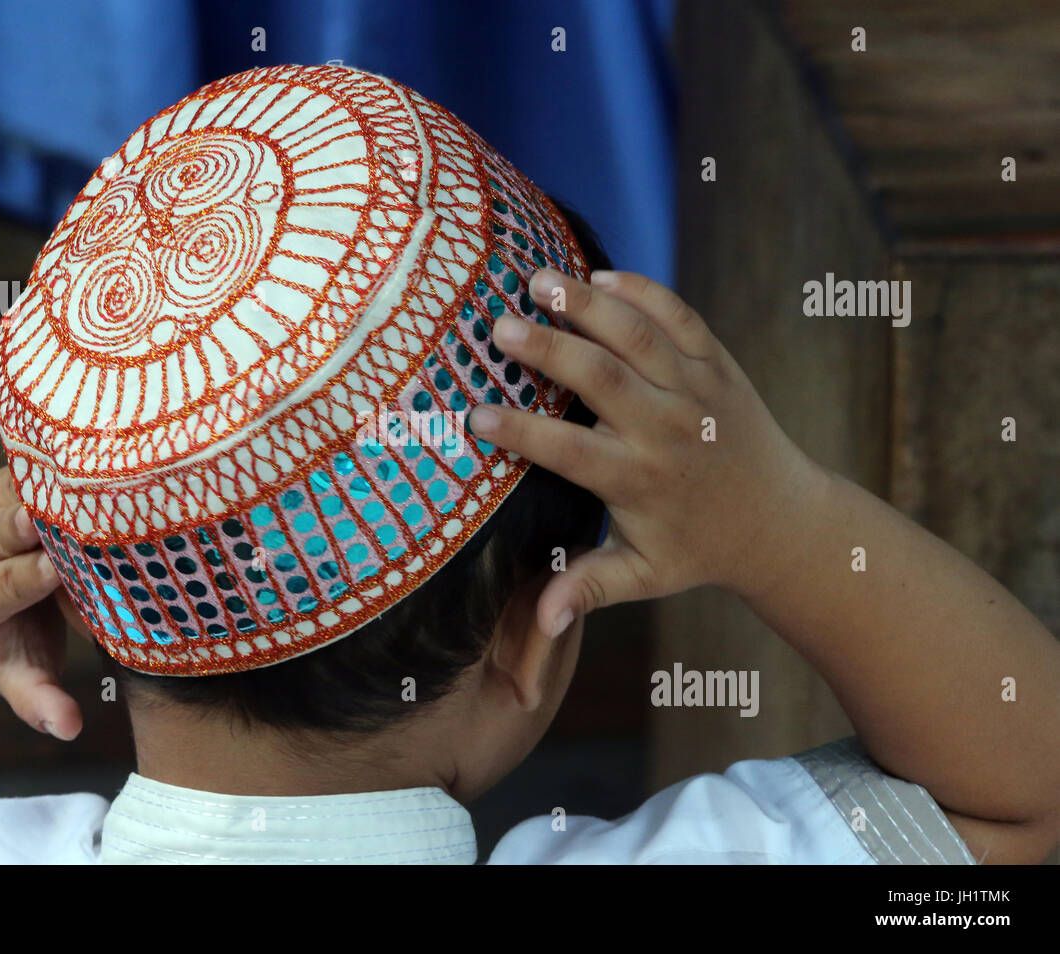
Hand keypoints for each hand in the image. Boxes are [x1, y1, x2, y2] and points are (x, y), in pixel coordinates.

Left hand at [0, 468, 81, 739]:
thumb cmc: (4, 644)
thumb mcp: (16, 675)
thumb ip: (38, 700)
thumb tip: (68, 730)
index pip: (2, 584)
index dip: (34, 574)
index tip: (65, 567)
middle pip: (6, 528)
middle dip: (46, 521)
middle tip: (95, 512)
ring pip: (19, 490)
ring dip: (64, 489)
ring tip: (111, 485)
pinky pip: (31, 468)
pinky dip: (66, 471)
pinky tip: (105, 469)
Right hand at [466, 268, 829, 635]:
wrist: (780, 519)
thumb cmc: (697, 548)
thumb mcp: (642, 576)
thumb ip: (588, 590)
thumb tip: (540, 625)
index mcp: (638, 480)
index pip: (568, 451)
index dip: (518, 433)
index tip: (472, 415)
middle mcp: (666, 430)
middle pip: (600, 377)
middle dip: (546, 349)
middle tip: (496, 326)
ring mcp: (695, 391)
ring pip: (636, 335)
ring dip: (586, 302)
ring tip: (538, 277)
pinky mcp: (717, 364)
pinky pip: (677, 316)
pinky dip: (641, 291)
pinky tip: (599, 274)